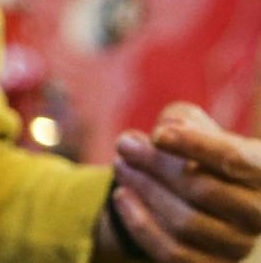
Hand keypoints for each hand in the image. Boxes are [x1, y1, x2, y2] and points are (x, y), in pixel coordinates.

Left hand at [101, 102, 260, 261]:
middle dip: (155, 164)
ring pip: (185, 223)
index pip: (234, 159)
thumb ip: (183, 119)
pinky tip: (121, 196)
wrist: (199, 196)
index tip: (158, 135)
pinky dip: (140, 224)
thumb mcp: (193, 126)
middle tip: (123, 144)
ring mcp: (238, 245)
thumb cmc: (196, 151)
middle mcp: (258, 213)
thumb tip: (167, 130)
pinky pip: (173, 253)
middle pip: (202, 190)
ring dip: (144, 190)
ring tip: (120, 165)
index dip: (195, 145)